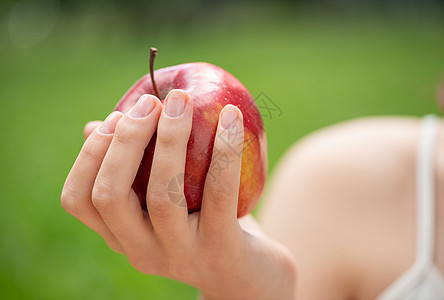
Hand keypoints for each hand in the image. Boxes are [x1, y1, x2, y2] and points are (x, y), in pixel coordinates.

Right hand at [61, 90, 295, 299]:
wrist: (250, 275)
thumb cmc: (202, 224)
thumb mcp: (163, 199)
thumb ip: (132, 169)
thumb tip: (96, 124)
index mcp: (121, 237)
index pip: (79, 199)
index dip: (90, 153)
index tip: (117, 116)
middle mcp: (142, 251)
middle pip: (110, 195)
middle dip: (125, 140)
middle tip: (151, 102)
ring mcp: (181, 255)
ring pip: (161, 194)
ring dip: (170, 139)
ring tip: (182, 101)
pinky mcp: (221, 249)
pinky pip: (219, 192)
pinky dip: (224, 148)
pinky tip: (231, 115)